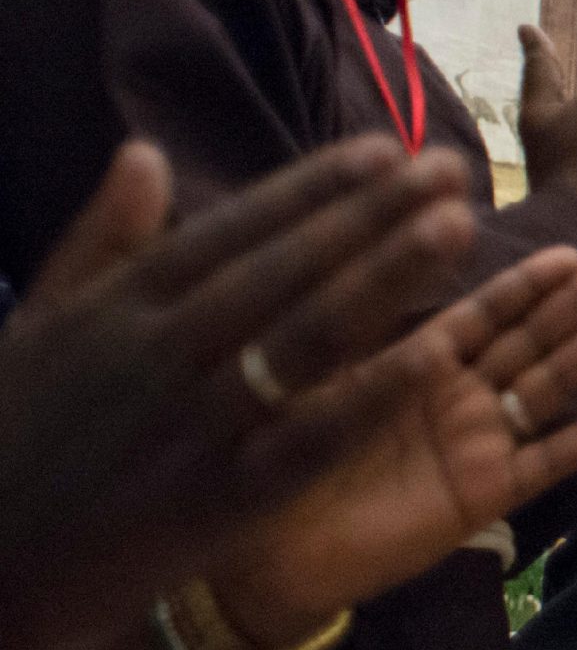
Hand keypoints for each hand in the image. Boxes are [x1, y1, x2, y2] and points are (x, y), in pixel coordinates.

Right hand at [0, 138, 478, 623]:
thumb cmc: (10, 439)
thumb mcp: (39, 329)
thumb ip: (99, 242)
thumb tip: (145, 151)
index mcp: (116, 308)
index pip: (232, 230)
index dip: (314, 187)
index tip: (385, 148)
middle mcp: (159, 355)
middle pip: (287, 271)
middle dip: (374, 216)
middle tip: (450, 171)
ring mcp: (193, 427)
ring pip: (309, 338)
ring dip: (389, 277)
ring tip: (458, 228)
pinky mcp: (221, 501)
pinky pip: (317, 436)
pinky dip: (377, 392)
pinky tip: (441, 353)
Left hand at [213, 247, 576, 647]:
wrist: (264, 554)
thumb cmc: (270, 462)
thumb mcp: (311, 378)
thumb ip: (350, 323)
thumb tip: (372, 255)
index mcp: (416, 364)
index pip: (484, 313)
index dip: (527, 283)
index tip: (569, 253)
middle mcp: (456, 399)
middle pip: (528, 342)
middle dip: (574, 304)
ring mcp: (475, 446)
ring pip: (546, 389)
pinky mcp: (483, 495)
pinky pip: (545, 461)